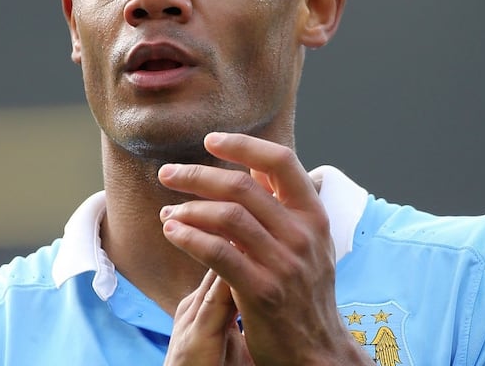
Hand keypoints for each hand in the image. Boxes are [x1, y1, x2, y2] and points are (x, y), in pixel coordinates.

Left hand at [158, 132, 372, 365]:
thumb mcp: (309, 243)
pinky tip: (172, 231)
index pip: (280, 161)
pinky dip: (190, 237)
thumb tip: (253, 167)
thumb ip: (283, 205)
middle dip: (197, 175)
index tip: (210, 140)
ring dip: (188, 208)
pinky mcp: (262, 291)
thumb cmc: (305, 293)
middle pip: (242, 186)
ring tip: (168, 212)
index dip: (243, 145)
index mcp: (314, 215)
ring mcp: (284, 263)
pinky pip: (218, 253)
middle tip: (168, 173)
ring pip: (227, 216)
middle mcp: (302, 234)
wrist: (316, 351)